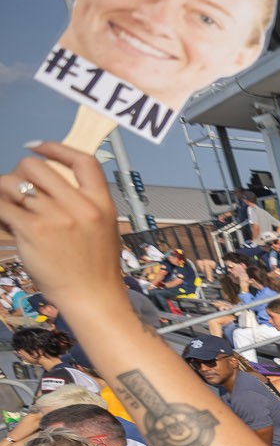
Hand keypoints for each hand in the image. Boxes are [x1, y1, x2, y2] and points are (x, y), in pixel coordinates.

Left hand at [0, 145, 127, 314]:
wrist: (92, 297)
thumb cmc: (96, 268)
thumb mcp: (104, 229)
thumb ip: (82, 204)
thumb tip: (49, 184)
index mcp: (101, 203)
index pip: (83, 161)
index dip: (56, 148)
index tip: (37, 147)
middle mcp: (79, 207)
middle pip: (38, 167)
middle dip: (21, 174)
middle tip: (21, 191)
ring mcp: (55, 218)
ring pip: (13, 183)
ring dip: (5, 193)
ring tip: (11, 209)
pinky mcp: (32, 230)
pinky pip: (2, 206)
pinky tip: (4, 221)